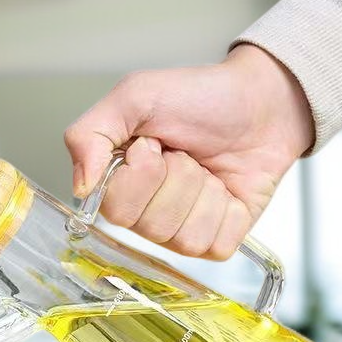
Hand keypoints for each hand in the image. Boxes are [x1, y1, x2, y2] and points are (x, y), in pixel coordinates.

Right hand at [64, 45, 313, 258]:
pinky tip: (227, 189)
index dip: (139, 175)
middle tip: (184, 153)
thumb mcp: (135, 97)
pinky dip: (228, 211)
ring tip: (206, 168)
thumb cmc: (200, 98)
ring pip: (184, 238)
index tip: (152, 144)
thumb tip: (80, 187)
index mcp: (119, 185)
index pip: (114, 209)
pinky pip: (215, 244)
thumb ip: (90, 134)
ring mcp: (182, 232)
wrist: (261, 102)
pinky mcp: (218, 241)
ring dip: (202, 193)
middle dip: (176, 179)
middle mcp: (147, 215)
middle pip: (149, 226)